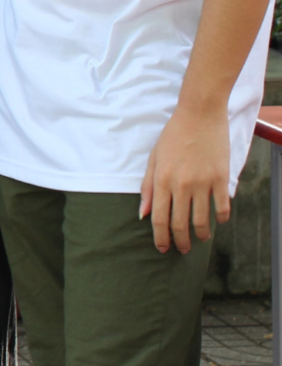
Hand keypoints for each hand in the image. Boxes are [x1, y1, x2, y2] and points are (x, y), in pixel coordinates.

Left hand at [140, 104, 231, 253]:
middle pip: (180, 223)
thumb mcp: (154, 158)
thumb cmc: (173, 136)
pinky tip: (217, 221)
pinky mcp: (221, 178)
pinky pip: (223, 206)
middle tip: (182, 249)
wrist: (199, 115)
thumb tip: (142, 213)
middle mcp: (181, 184)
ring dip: (201, 234)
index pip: (159, 218)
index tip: (163, 248)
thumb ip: (147, 187)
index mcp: (161, 180)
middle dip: (181, 242)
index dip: (160, 237)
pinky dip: (221, 218)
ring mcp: (203, 182)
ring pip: (203, 220)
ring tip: (200, 238)